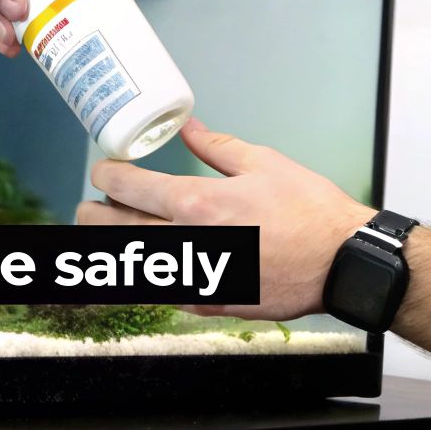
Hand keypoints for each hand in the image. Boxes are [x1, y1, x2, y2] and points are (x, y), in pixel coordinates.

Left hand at [77, 116, 375, 320]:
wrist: (341, 260)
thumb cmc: (309, 210)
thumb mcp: (263, 163)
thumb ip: (217, 147)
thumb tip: (188, 127)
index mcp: (198, 202)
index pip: (131, 189)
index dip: (107, 176)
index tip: (103, 172)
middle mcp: (188, 242)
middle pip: (116, 231)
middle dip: (93, 216)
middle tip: (90, 206)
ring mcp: (196, 278)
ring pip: (131, 268)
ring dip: (111, 251)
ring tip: (107, 237)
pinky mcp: (209, 302)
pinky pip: (162, 293)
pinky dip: (146, 279)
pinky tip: (144, 269)